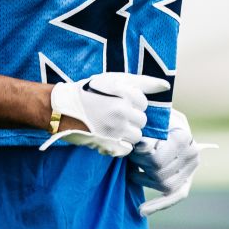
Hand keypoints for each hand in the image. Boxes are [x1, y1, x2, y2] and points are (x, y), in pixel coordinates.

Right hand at [39, 73, 169, 157]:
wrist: (62, 107)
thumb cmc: (90, 91)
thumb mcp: (115, 79)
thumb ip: (143, 82)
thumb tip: (166, 85)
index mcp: (125, 94)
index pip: (143, 104)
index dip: (132, 104)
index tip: (117, 102)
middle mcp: (122, 111)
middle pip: (142, 121)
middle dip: (131, 119)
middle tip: (113, 115)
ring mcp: (115, 130)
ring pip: (136, 136)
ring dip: (127, 133)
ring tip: (111, 126)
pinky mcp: (108, 145)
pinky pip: (126, 149)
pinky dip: (120, 145)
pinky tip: (109, 136)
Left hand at [128, 109, 215, 215]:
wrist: (169, 118)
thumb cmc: (156, 116)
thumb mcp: (151, 119)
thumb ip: (146, 133)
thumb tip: (139, 148)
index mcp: (183, 137)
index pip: (156, 160)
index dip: (139, 158)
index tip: (132, 149)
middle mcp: (192, 154)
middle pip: (158, 174)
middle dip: (140, 168)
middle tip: (131, 159)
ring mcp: (192, 167)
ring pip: (164, 186)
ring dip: (144, 180)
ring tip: (134, 169)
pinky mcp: (188, 177)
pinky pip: (178, 195)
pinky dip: (160, 205)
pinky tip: (142, 211)